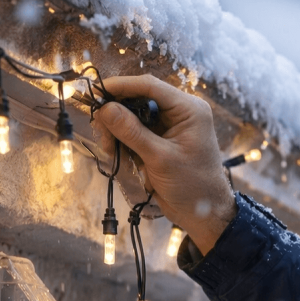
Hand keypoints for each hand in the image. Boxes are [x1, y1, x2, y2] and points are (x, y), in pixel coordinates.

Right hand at [92, 75, 235, 253]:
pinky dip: (124, 142)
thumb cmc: (192, 186)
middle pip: (138, 100)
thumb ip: (131, 132)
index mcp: (188, 109)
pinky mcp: (161, 141)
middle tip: (101, 133)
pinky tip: (117, 154)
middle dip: (116, 115)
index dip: (120, 86)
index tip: (95, 92)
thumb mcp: (159, 158)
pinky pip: (136, 133)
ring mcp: (170, 126)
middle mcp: (180, 112)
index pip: (150, 86)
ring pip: (133, 117)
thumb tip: (105, 108)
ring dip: (117, 132)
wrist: (203, 214)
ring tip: (110, 150)